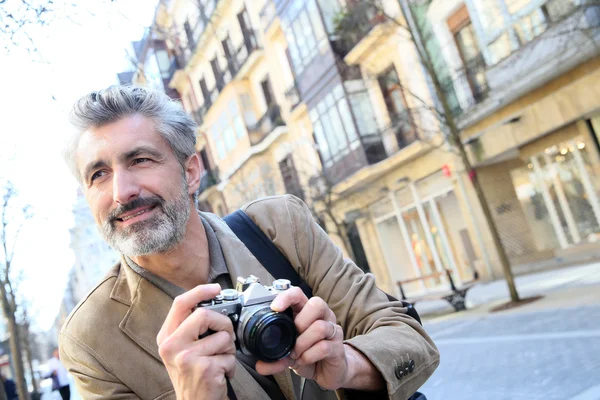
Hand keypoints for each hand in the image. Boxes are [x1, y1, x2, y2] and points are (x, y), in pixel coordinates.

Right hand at [157, 284, 236, 399]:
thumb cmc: (192, 376)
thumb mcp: (182, 349)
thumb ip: (190, 328)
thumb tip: (212, 303)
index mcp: (166, 337)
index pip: (180, 303)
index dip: (200, 291)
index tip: (215, 288)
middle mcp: (171, 346)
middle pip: (204, 314)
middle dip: (223, 324)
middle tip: (226, 338)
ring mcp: (186, 357)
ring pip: (223, 337)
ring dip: (229, 351)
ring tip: (219, 362)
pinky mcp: (204, 369)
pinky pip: (230, 357)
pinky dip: (231, 366)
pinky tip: (220, 375)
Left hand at [255, 287, 347, 389]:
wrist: (328, 371)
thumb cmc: (309, 354)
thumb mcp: (288, 355)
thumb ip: (275, 359)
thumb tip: (260, 365)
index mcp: (307, 312)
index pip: (298, 294)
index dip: (287, 297)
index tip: (275, 308)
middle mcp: (322, 317)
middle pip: (317, 303)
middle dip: (301, 322)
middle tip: (292, 338)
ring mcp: (333, 330)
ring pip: (320, 327)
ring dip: (303, 343)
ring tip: (296, 354)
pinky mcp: (338, 347)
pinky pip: (324, 346)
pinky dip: (310, 355)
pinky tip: (304, 359)